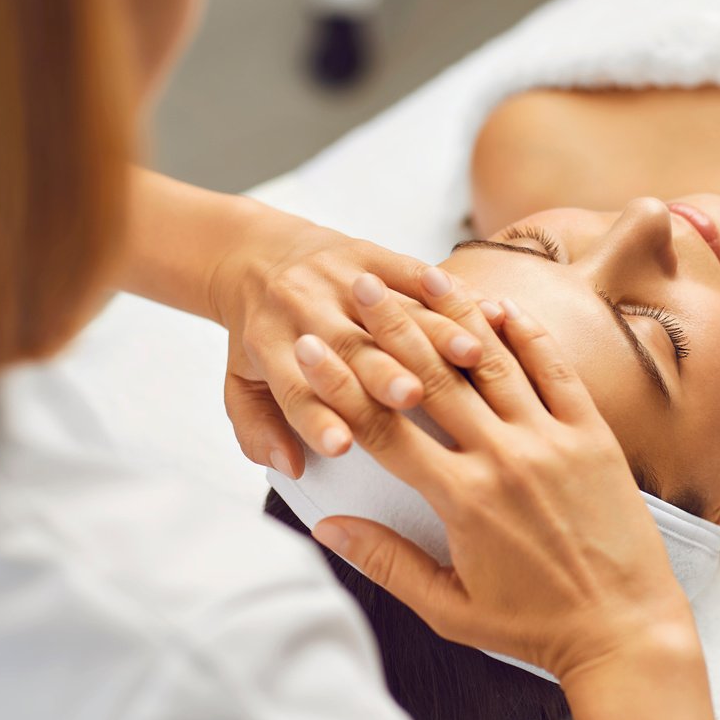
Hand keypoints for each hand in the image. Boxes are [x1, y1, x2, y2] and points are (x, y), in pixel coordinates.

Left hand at [208, 214, 491, 478]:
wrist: (255, 254)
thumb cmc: (260, 334)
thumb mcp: (238, 384)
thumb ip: (256, 429)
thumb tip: (288, 466)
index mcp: (268, 344)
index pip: (292, 387)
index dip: (316, 417)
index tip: (342, 447)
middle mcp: (302, 307)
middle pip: (347, 346)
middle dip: (380, 371)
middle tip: (411, 398)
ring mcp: (338, 277)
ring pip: (392, 310)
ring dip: (432, 332)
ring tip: (468, 358)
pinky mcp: (368, 253)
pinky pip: (411, 271)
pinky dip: (447, 294)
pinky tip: (481, 312)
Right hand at [291, 268, 695, 679]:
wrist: (625, 629)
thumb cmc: (536, 627)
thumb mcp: (450, 608)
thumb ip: (387, 562)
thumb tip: (328, 527)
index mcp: (463, 500)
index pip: (385, 428)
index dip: (340, 385)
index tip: (310, 350)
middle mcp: (504, 458)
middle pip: (432, 378)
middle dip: (388, 327)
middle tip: (358, 285)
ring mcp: (552, 439)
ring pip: (492, 361)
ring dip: (451, 315)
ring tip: (418, 276)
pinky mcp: (593, 433)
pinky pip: (554, 369)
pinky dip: (526, 334)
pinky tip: (498, 307)